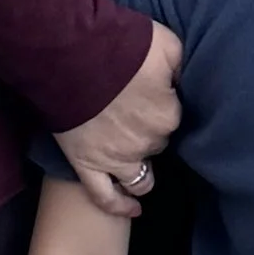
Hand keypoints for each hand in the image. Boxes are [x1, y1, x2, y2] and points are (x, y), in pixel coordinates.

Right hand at [54, 27, 181, 219]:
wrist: (71, 52)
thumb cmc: (119, 44)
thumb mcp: (166, 44)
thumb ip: (180, 67)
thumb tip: (182, 81)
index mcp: (168, 115)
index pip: (174, 117)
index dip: (162, 105)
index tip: (151, 92)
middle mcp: (146, 143)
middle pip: (157, 143)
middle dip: (149, 131)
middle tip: (135, 111)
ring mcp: (115, 159)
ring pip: (141, 178)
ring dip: (143, 172)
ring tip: (139, 164)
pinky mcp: (86, 165)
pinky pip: (106, 197)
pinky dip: (120, 206)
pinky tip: (134, 210)